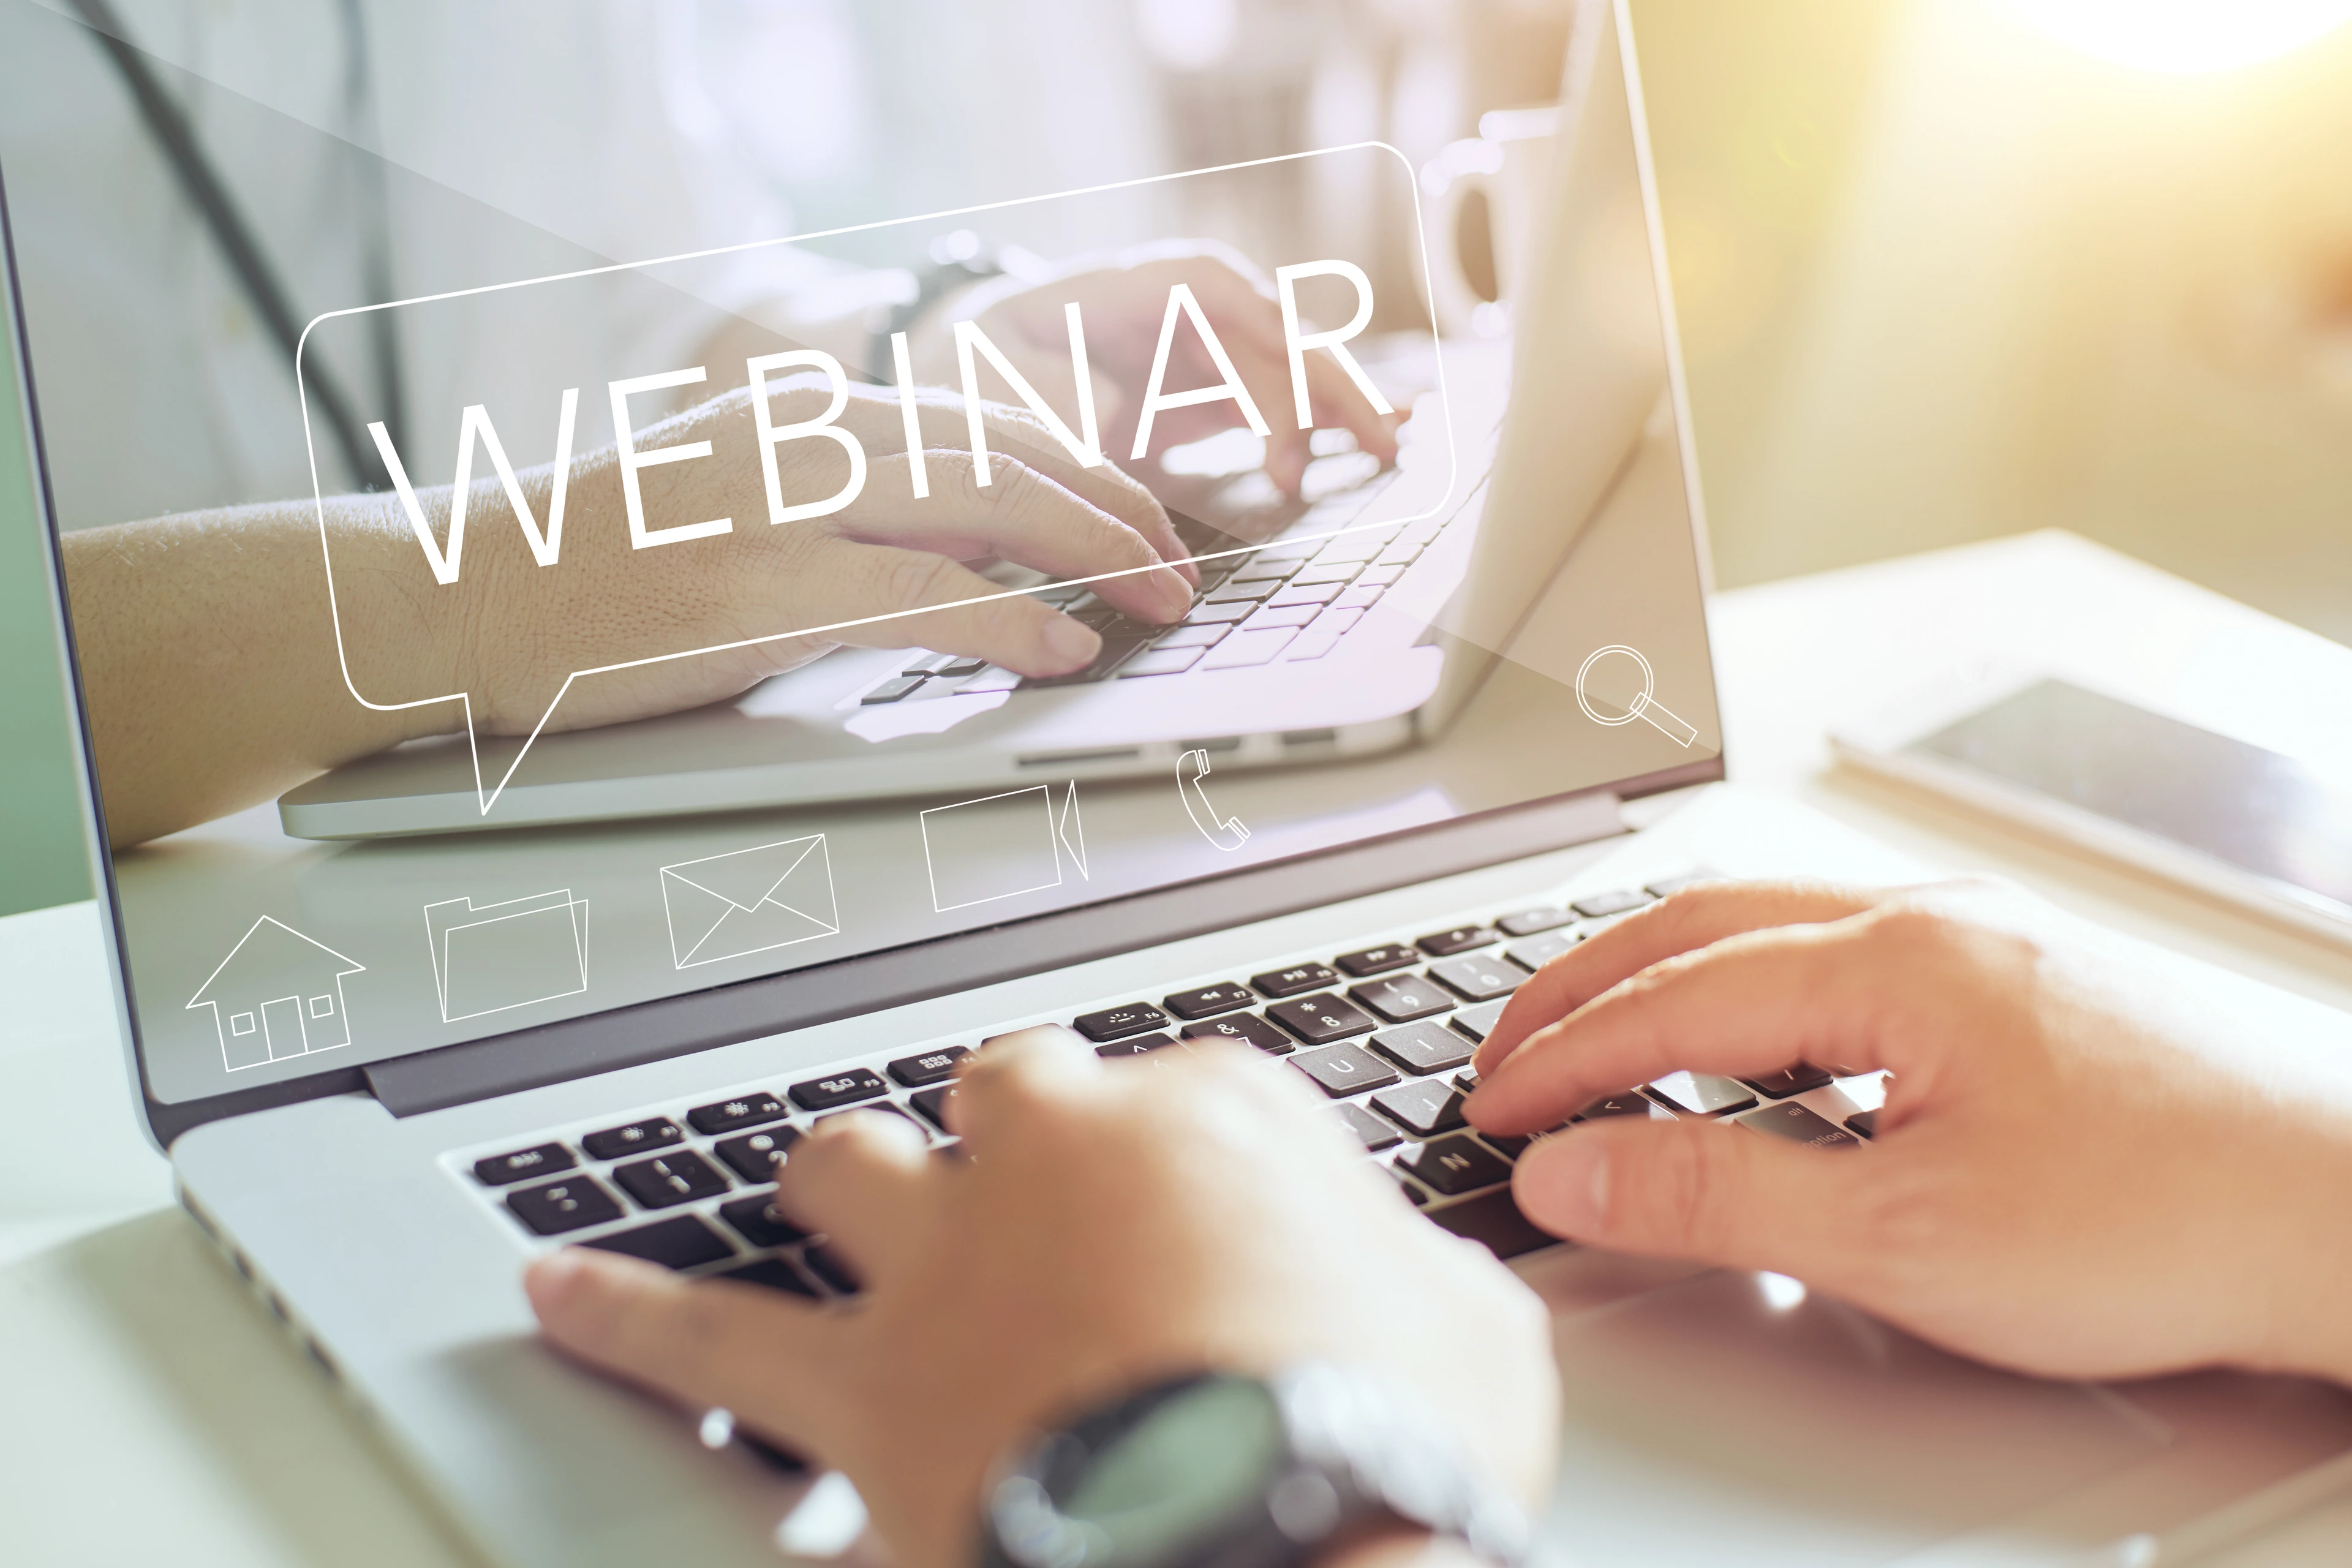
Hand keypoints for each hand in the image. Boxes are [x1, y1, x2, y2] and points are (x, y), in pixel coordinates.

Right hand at [356, 375, 1199, 736]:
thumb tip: (976, 560)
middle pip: (1009, 449)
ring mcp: (780, 509)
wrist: (463, 597)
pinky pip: (916, 597)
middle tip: (1180, 566)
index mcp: (813, 412)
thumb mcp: (742, 504)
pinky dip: (1007, 622)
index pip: (989, 419)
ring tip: (1158, 601)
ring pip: (983, 504)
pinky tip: (1063, 650)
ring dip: (1093, 553)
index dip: (1088, 467)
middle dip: (1118, 506)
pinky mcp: (756, 591)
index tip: (1146, 516)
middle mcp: (808, 439)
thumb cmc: (609, 568)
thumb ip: (852, 513)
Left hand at [527, 1027, 1556, 1567]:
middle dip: (1018, 1132)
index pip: (1190, 1096)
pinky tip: (555, 1291)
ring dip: (843, 1180)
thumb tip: (1399, 1288)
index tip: (1219, 1241)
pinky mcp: (855, 1393)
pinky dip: (621, 1310)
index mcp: (1215, 1122)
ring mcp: (944, 1264)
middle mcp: (1060, 1159)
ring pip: (846, 1165)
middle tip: (1037, 1190)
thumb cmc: (1392, 1452)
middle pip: (1009, 1090)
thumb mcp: (1474, 1343)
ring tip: (826, 1195)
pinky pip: (700, 1338)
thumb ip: (1413, 1279)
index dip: (1199, 1174)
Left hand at [912, 245, 1400, 498]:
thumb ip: (1043, 386)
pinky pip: (1280, 400)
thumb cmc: (973, 359)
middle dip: (1327, 383)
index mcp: (1131, 286)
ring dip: (1341, 404)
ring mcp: (1204, 349)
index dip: (1262, 341)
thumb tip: (1110, 407)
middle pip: (1272, 330)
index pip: (1213, 293)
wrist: (966, 365)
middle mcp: (1183, 308)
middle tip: (1373, 442)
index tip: (1289, 410)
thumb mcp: (983, 368)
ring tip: (1391, 447)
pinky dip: (1324, 420)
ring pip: (1290, 366)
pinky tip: (1377, 440)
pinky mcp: (1211, 392)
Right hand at [1464, 880, 2351, 1386]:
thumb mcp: (1904, 1235)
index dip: (1561, 1060)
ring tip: (1596, 1029)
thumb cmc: (2165, 1218)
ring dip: (1663, 970)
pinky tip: (1750, 1038)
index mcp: (1888, 962)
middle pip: (1699, 923)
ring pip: (1770, 922)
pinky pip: (1838, 948)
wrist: (2350, 1213)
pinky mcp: (2019, 979)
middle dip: (1583, 986)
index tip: (1492, 1109)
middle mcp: (1927, 922)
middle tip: (1506, 1050)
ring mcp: (1979, 941)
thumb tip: (1573, 1170)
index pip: (1667, 1000)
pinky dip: (1747, 983)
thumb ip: (1716, 1196)